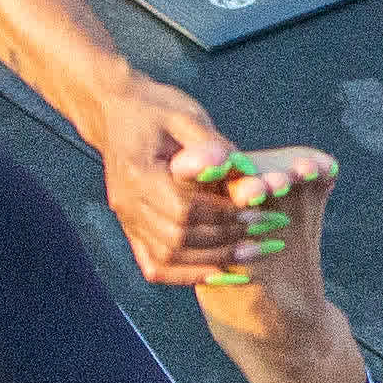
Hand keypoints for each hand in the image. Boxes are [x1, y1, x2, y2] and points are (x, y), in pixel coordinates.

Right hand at [91, 74, 258, 284]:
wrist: (115, 112)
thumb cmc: (155, 108)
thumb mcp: (184, 115)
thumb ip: (210, 144)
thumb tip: (236, 166)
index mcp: (138, 173)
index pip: (184, 209)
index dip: (225, 214)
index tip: (260, 210)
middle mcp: (127, 203)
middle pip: (178, 238)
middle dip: (227, 239)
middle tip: (267, 230)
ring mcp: (126, 219)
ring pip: (167, 258)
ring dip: (213, 260)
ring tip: (254, 251)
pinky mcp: (130, 228)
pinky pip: (154, 266)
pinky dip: (187, 274)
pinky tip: (219, 271)